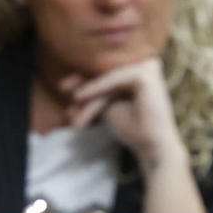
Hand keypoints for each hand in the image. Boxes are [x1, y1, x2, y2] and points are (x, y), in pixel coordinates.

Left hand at [58, 57, 188, 179]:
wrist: (151, 146)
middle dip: (83, 83)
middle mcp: (146, 67)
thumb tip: (69, 95)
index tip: (64, 88)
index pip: (109, 73)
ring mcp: (148, 68)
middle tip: (61, 88)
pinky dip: (96, 88)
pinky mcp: (146, 75)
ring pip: (109, 79)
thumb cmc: (134, 130)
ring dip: (89, 93)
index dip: (86, 79)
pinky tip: (79, 97)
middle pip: (108, 73)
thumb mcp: (108, 109)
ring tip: (72, 103)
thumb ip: (94, 97)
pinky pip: (114, 79)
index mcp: (140, 73)